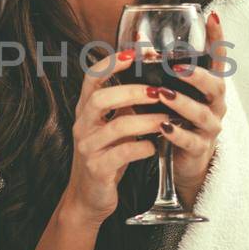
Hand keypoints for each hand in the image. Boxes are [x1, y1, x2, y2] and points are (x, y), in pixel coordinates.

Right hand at [60, 49, 167, 222]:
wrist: (88, 197)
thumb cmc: (106, 155)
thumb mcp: (111, 125)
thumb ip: (124, 103)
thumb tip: (150, 74)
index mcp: (86, 110)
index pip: (92, 78)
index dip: (112, 62)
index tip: (136, 52)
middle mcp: (83, 125)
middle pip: (101, 99)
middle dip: (132, 91)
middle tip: (158, 91)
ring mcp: (88, 147)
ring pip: (117, 127)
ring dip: (146, 120)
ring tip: (166, 118)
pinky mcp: (98, 169)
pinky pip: (123, 154)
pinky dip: (143, 148)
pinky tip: (154, 147)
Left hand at [153, 11, 227, 207]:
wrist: (185, 159)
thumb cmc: (176, 117)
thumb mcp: (172, 91)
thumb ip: (160, 70)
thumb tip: (137, 38)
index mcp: (210, 86)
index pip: (217, 59)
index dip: (217, 38)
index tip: (212, 16)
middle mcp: (215, 105)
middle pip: (216, 87)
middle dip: (197, 76)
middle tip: (176, 67)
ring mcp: (210, 127)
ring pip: (201, 114)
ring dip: (182, 103)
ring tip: (163, 95)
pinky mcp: (200, 148)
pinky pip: (190, 140)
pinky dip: (177, 133)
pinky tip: (163, 127)